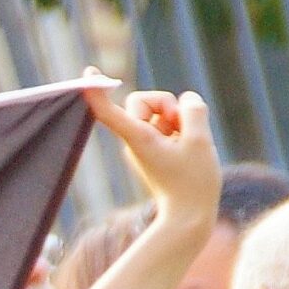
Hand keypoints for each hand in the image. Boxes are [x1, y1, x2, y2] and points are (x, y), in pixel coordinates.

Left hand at [83, 73, 218, 233]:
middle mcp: (134, 140)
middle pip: (142, 100)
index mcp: (138, 139)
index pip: (109, 112)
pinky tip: (188, 147)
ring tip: (187, 142)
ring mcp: (144, 143)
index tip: (88, 74)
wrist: (189, 215)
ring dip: (177, 118)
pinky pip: (168, 123)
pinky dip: (181, 127)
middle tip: (180, 126)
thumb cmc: (193, 181)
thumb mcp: (200, 140)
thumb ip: (193, 110)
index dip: (97, 91)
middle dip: (165, 103)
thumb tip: (185, 101)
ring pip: (159, 110)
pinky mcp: (154, 147)